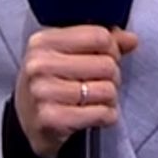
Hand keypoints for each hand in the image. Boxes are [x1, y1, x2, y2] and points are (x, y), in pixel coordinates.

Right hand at [14, 26, 138, 157]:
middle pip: (106, 64)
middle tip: (99, 83)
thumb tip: (131, 39)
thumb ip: (101, 43)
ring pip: (107, 90)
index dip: (112, 48)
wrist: (27, 121)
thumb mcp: (68, 54)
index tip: (105, 58)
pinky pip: (102, 114)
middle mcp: (39, 64)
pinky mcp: (52, 119)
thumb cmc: (51, 82)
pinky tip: (94, 114)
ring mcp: (43, 92)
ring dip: (110, 99)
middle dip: (112, 76)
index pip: (99, 36)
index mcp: (43, 41)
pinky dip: (106, 116)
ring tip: (95, 100)